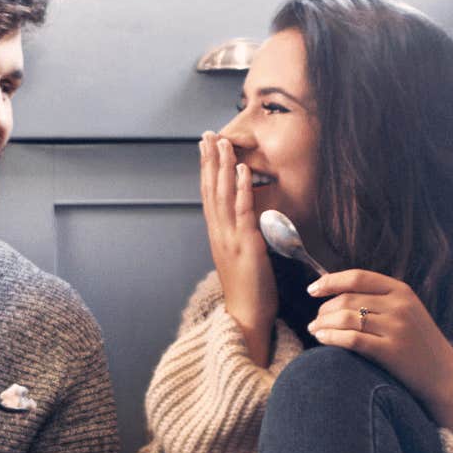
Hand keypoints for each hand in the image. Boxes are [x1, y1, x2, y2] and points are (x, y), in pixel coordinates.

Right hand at [200, 132, 277, 364]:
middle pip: (211, 190)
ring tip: (223, 142)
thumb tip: (244, 222)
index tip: (205, 149)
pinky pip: (241, 210)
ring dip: (222, 167)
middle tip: (208, 135)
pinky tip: (240, 169)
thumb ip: (238, 238)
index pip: (209, 196)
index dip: (206, 170)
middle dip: (209, 161)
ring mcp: (229, 238)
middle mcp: (218, 234)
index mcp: (217, 236)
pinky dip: (240, 188)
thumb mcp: (239, 259)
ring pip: (222, 195)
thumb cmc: (247, 293)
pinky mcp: (245, 245)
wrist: (246, 317)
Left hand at [307, 270, 452, 441]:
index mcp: (402, 291)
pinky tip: (322, 340)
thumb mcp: (407, 312)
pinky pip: (351, 340)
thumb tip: (337, 294)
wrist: (444, 376)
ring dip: (323, 324)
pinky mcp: (391, 351)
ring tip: (315, 331)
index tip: (312, 290)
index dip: (330, 281)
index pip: (357, 277)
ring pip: (345, 318)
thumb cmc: (418, 345)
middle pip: (347, 299)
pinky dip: (331, 338)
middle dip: (324, 309)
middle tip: (315, 320)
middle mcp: (400, 305)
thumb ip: (380, 300)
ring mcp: (397, 328)